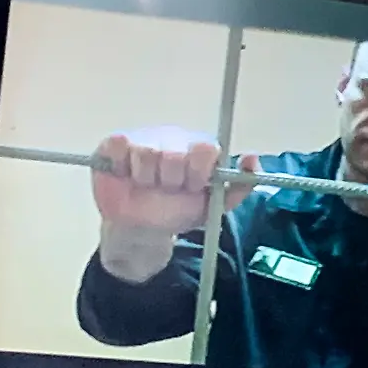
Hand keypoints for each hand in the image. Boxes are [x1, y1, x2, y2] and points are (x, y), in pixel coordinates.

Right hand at [92, 126, 259, 281]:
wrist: (142, 228)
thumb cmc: (179, 211)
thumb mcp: (213, 205)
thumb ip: (239, 187)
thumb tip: (252, 159)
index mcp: (198, 149)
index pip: (205, 149)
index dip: (198, 172)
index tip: (192, 188)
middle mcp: (172, 139)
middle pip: (174, 153)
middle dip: (171, 181)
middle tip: (167, 190)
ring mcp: (144, 139)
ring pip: (146, 152)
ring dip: (146, 178)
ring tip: (147, 186)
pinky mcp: (115, 144)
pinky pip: (119, 145)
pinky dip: (121, 165)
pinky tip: (125, 176)